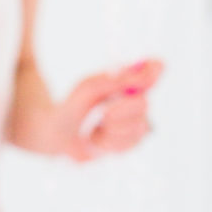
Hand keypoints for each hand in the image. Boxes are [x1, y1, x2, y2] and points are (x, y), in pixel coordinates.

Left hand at [49, 58, 164, 161]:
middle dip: (120, 111)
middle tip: (104, 114)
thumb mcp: (89, 89)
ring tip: (96, 128)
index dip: (153, 73)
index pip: (153, 68)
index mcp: (125, 80)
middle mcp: (135, 98)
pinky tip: (99, 140)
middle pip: (144, 103)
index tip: (144, 79)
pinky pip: (131, 143)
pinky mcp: (131, 142)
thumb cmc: (72, 106)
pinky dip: (111, 143)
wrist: (58, 135)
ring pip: (139, 126)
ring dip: (112, 129)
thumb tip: (150, 69)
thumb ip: (119, 80)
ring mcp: (136, 121)